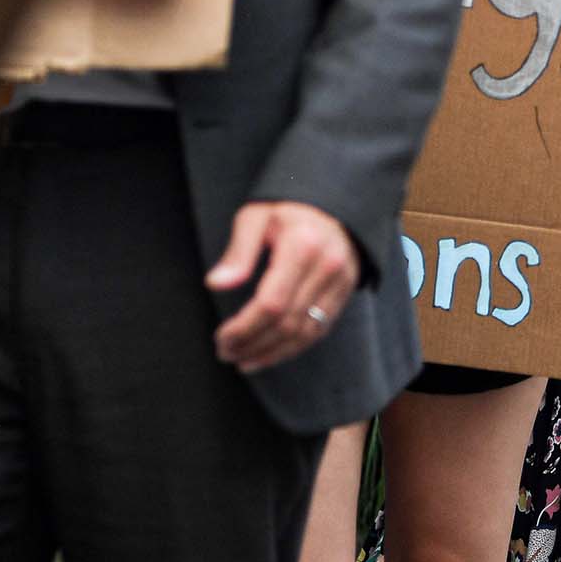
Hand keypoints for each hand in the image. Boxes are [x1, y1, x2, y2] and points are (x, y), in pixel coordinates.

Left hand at [204, 200, 359, 371]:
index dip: (244, 328)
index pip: (271, 303)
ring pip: (305, 333)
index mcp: (302, 245)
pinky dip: (292, 349)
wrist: (332, 202)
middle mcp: (326, 267)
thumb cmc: (286, 209)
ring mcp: (340, 282)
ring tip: (242, 360)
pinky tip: (269, 354)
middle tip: (226, 353)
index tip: (221, 338)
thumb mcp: (255, 217)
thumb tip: (215, 284)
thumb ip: (238, 252)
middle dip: (253, 344)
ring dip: (271, 353)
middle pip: (287, 323)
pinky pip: (319, 330)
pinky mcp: (345, 292)